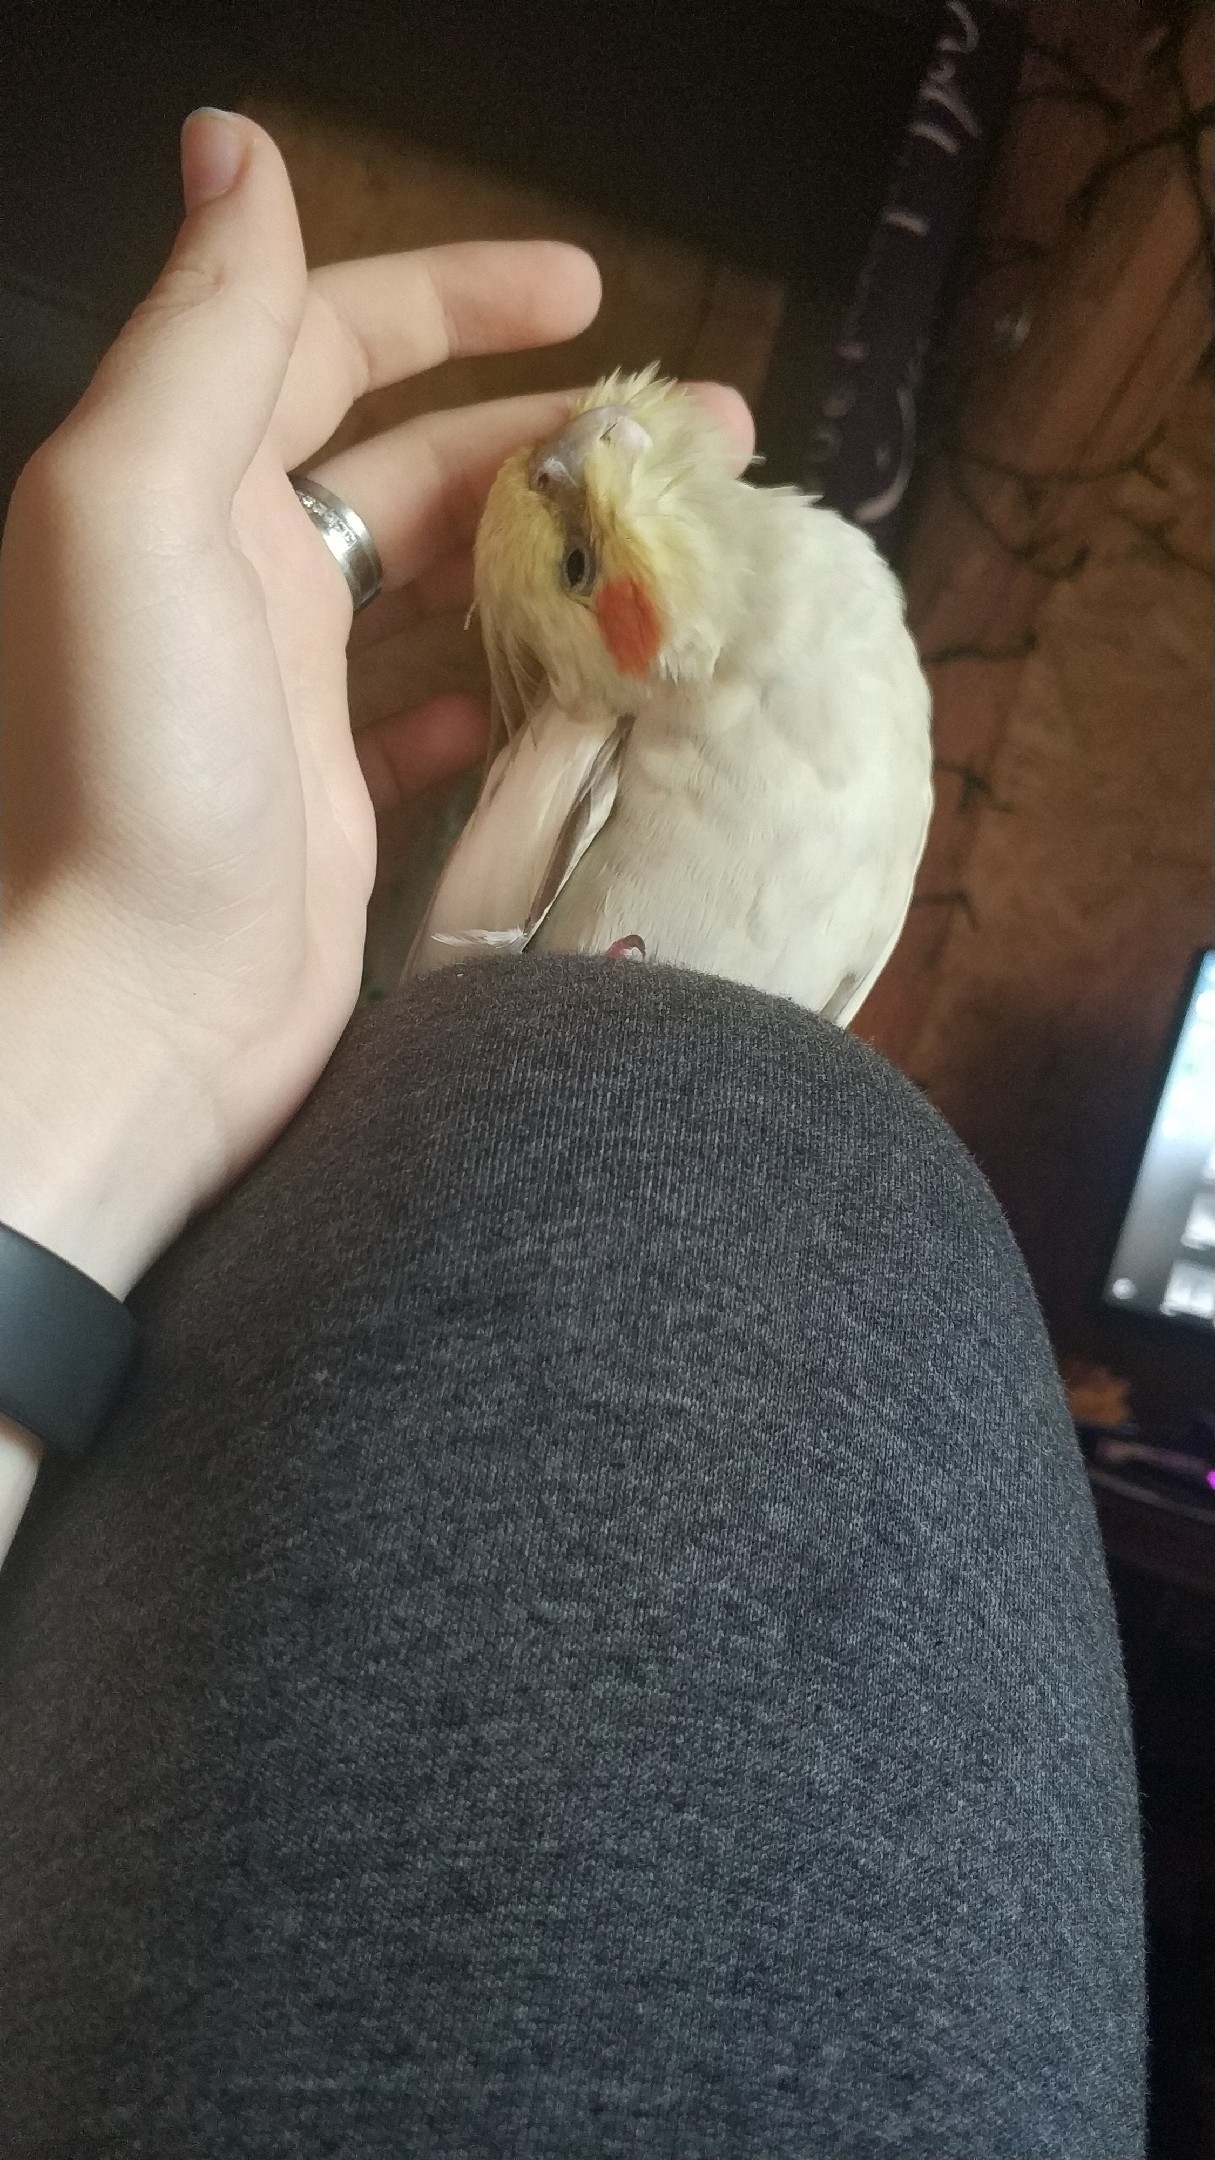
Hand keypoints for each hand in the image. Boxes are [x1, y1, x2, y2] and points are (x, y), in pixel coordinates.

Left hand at [0, 110, 753, 1302]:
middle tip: (707, 440)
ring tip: (694, 549)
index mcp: (187, 485)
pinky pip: (444, 715)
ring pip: (448, 585)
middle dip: (557, 433)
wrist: (136, 1018)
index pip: (330, 338)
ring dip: (560, 551)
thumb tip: (235, 145)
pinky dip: (517, 686)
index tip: (592, 291)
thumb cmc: (133, 769)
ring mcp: (292, 699)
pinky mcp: (341, 805)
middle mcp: (237, 576)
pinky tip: (598, 685)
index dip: (455, 295)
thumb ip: (201, 332)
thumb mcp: (137, 514)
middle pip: (420, 464)